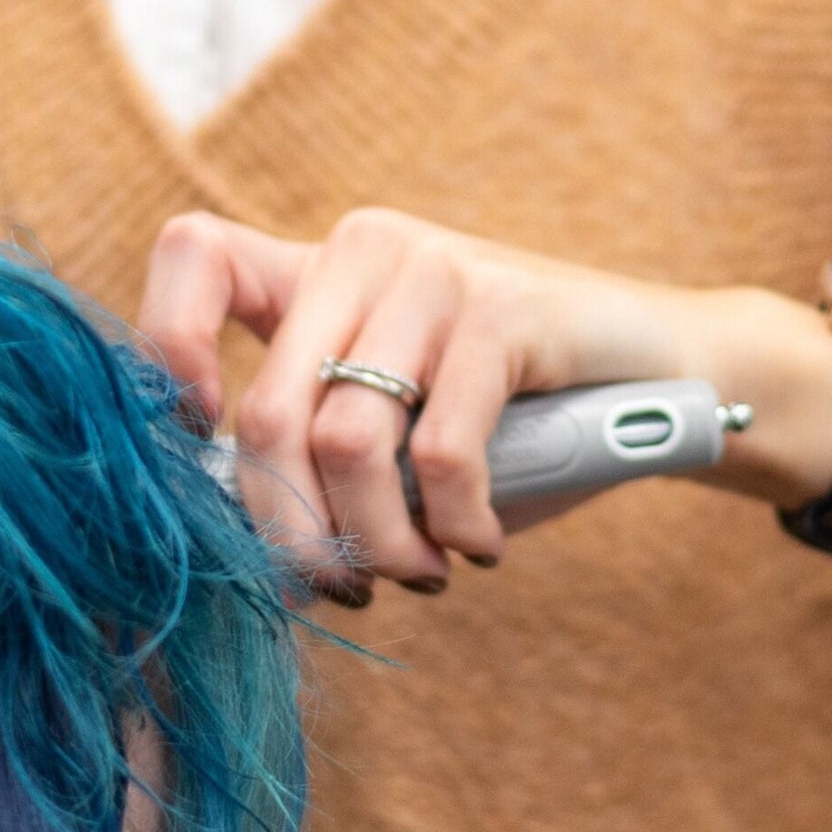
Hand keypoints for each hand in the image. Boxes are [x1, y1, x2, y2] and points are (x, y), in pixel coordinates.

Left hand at [135, 207, 831, 605]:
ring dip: (380, 544)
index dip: (163, 349)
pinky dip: (453, 525)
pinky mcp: (505, 307)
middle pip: (268, 409)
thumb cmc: (516, 420)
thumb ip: (317, 457)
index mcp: (317, 267)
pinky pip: (440, 449)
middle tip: (347, 583)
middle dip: (295, 532)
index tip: (198, 443)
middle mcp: (363, 248)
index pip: (192, 256)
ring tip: (422, 574)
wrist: (668, 375)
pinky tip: (480, 546)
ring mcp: (434, 268)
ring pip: (346, 441)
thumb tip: (228, 547)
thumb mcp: (399, 427)